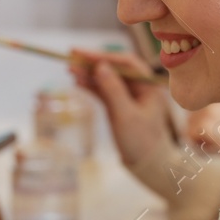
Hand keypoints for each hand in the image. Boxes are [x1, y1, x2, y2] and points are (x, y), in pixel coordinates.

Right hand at [69, 50, 173, 166]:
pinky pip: (105, 92)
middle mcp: (141, 88)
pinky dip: (92, 86)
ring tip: (70, 69)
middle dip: (93, 63)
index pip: (125, 63)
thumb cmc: (141, 142)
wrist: (148, 167)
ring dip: (90, 74)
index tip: (82, 53)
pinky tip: (78, 82)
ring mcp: (130, 97)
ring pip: (108, 80)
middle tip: (71, 56)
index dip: (102, 56)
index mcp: (149, 86)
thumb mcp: (125, 115)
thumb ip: (113, 90)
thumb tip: (100, 66)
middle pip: (115, 69)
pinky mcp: (121, 107)